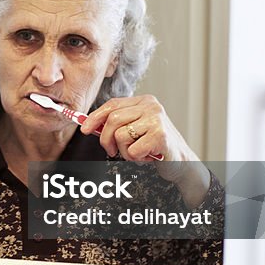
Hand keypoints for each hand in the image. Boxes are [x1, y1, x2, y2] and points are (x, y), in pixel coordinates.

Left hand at [80, 95, 209, 207]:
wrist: (181, 162)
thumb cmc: (155, 147)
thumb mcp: (135, 130)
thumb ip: (116, 124)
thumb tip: (89, 125)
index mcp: (144, 101)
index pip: (112, 104)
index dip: (95, 117)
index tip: (84, 129)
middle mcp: (151, 106)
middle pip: (113, 120)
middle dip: (106, 139)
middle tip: (111, 151)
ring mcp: (157, 119)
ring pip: (120, 136)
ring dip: (124, 151)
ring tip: (137, 153)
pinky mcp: (160, 136)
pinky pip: (132, 150)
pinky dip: (135, 158)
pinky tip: (147, 156)